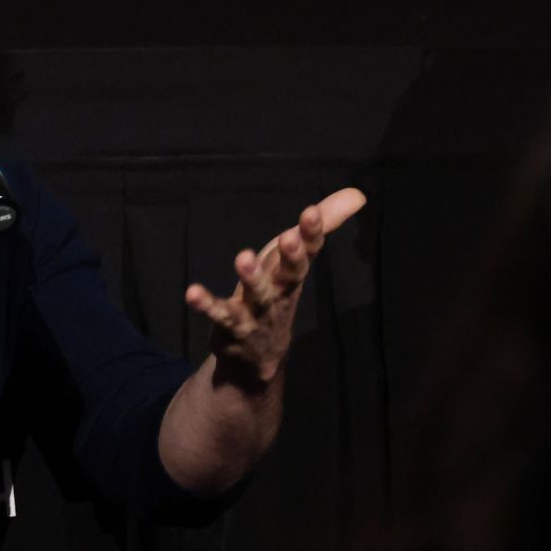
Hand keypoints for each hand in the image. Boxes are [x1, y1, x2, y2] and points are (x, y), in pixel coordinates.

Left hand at [184, 187, 365, 381]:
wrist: (259, 355)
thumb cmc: (277, 291)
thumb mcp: (295, 257)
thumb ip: (323, 225)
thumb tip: (358, 195)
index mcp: (293, 273)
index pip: (308, 252)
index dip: (312, 233)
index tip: (311, 212)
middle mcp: (280, 293)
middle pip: (289, 275)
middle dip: (291, 257)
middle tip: (288, 236)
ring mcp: (257, 312)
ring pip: (257, 295)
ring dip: (252, 278)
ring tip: (243, 257)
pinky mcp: (231, 326)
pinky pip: (219, 314)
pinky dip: (206, 305)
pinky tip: (192, 292)